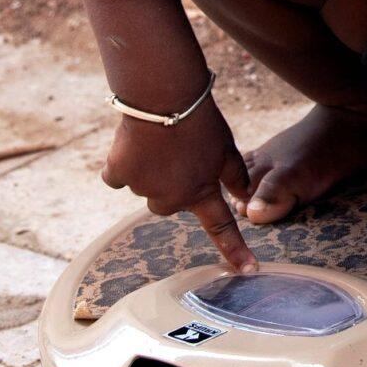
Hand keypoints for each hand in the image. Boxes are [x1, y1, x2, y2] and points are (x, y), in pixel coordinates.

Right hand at [99, 96, 258, 273]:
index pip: (222, 227)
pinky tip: (132, 146)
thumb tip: (245, 198)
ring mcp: (142, 188)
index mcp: (201, 193)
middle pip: (170, 203)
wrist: (163, 97)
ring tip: (158, 141)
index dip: (235, 250)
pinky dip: (123, 165)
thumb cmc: (200, 120)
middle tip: (178, 153)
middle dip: (173, 185)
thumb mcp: (227, 148)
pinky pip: (118, 177)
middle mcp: (170, 199)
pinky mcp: (118, 173)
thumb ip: (235, 177)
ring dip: (150, 171)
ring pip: (145, 187)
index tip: (248, 270)